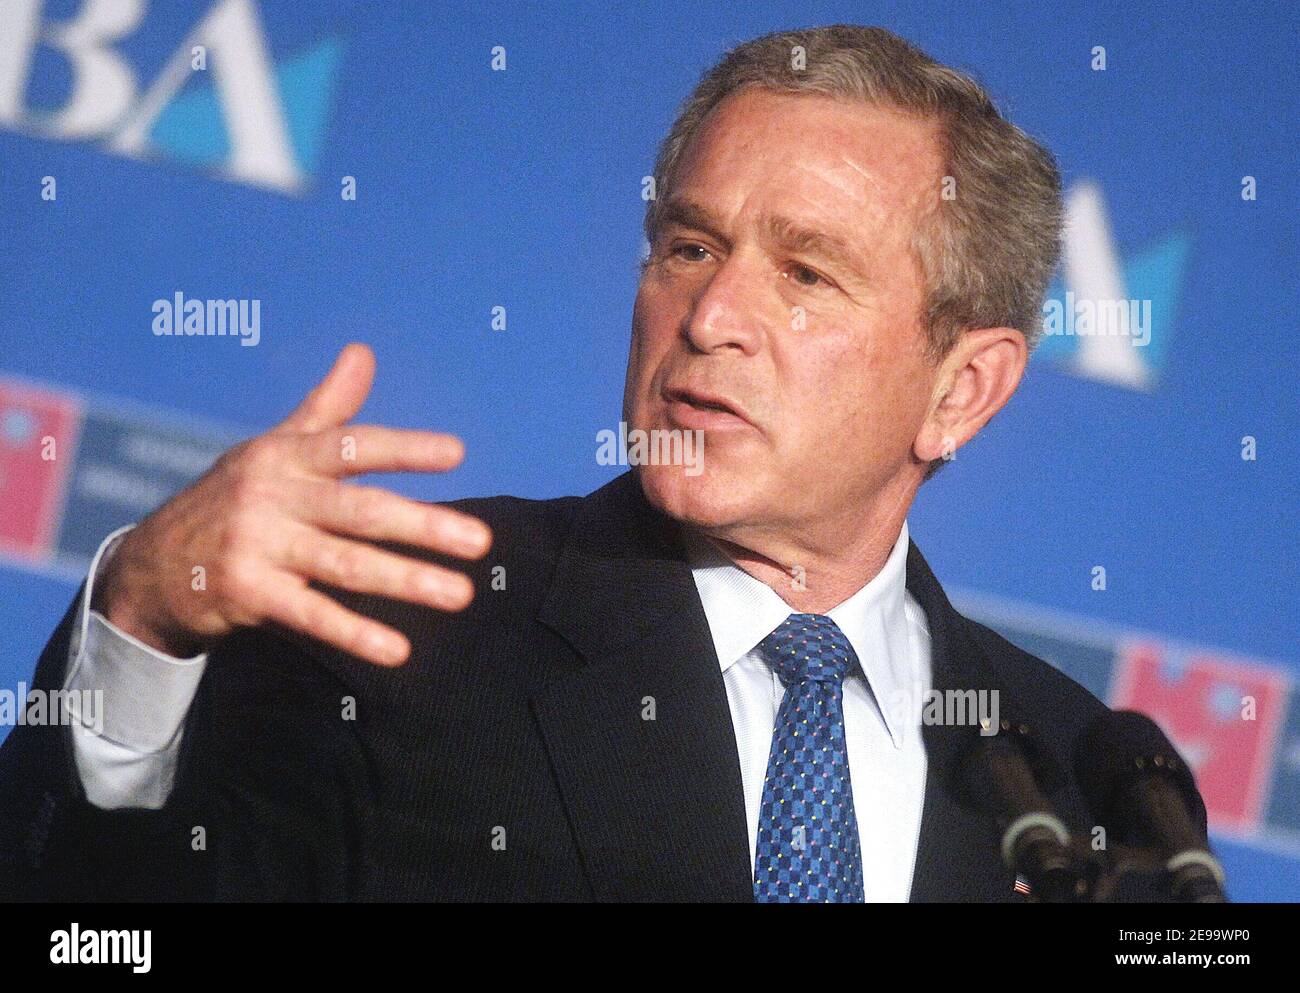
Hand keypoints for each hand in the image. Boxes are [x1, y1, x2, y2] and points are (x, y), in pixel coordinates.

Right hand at [90, 343, 490, 666]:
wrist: (150, 566)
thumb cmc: (231, 498)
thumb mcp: (273, 447)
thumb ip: (327, 408)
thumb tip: (363, 352)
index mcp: (285, 456)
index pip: (351, 446)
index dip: (403, 448)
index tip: (456, 453)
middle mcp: (273, 496)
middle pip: (360, 511)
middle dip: (424, 526)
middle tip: (480, 543)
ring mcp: (258, 546)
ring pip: (346, 564)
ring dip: (406, 581)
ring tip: (460, 594)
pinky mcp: (248, 594)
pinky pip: (312, 616)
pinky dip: (355, 633)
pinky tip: (398, 650)